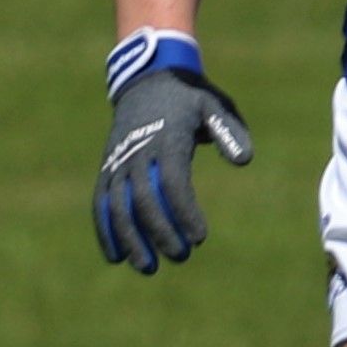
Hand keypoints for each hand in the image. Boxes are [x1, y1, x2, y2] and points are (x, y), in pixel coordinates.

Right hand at [94, 54, 252, 272]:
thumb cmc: (190, 96)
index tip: (200, 237)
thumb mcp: (215, 106)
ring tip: (147, 268)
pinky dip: (105, 229)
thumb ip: (229, 132)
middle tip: (181, 257)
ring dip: (130, 239)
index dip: (184, 212)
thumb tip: (244, 160)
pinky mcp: (107, 167)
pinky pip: (102, 202)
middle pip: (144, 200)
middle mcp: (137, 152)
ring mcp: (118, 161)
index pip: (174, 183)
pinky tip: (115, 256)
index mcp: (167, 139)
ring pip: (118, 206)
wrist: (147, 79)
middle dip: (160, 232)